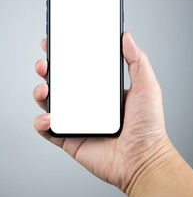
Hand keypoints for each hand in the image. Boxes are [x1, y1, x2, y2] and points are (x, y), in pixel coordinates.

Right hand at [33, 32, 170, 192]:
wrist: (143, 159)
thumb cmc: (148, 125)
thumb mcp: (146, 86)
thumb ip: (137, 60)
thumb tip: (126, 37)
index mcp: (102, 91)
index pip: (80, 69)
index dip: (67, 56)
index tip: (57, 43)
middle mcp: (88, 104)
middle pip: (61, 84)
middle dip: (48, 71)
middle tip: (45, 63)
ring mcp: (78, 121)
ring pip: (51, 103)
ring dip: (40, 93)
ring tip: (44, 89)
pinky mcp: (70, 139)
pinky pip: (48, 130)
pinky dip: (41, 122)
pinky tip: (48, 117)